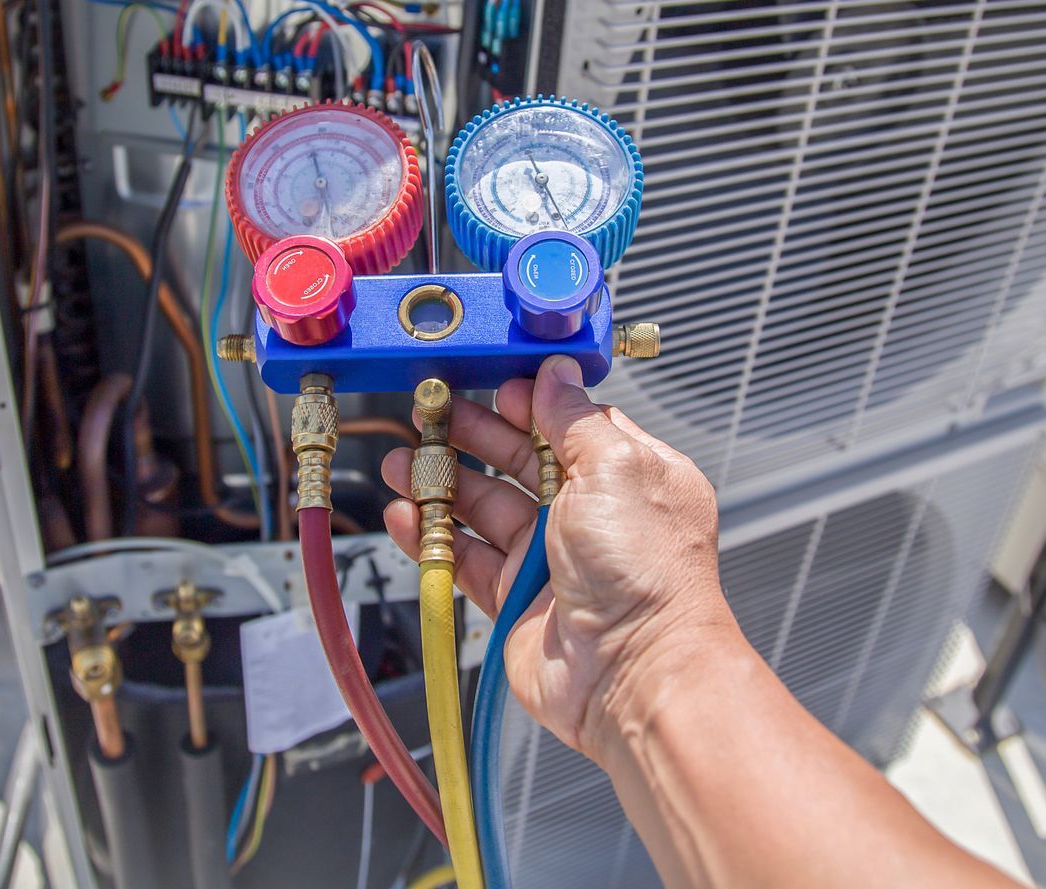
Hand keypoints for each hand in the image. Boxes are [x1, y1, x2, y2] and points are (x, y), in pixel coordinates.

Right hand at [381, 355, 735, 757]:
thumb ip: (576, 418)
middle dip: (471, 434)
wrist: (634, 674)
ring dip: (440, 482)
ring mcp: (551, 558)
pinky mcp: (516, 598)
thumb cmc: (645, 574)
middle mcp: (591, 515)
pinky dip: (430, 536)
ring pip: (484, 507)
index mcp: (627, 475)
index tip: (487, 384)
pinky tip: (404, 515)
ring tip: (400, 461)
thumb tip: (556, 372)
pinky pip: (465, 558)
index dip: (526, 402)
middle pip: (518, 460)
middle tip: (428, 413)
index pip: (569, 423)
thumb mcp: (615, 469)